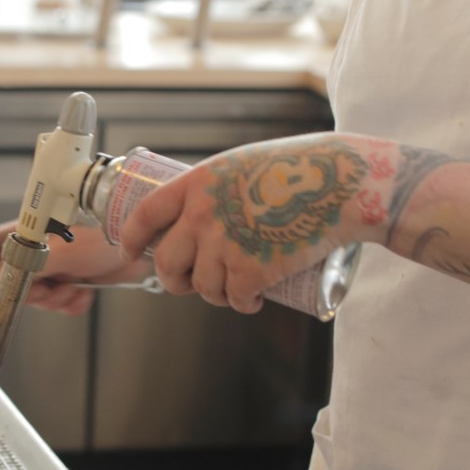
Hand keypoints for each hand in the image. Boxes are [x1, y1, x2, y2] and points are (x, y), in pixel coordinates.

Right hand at [0, 221, 148, 315]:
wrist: (139, 244)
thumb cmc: (103, 234)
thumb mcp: (60, 251)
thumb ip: (28, 265)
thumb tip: (5, 278)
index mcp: (28, 235)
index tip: (16, 284)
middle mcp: (38, 250)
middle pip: (16, 282)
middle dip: (36, 294)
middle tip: (53, 290)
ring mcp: (56, 265)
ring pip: (40, 296)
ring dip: (57, 301)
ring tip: (74, 290)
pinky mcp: (74, 278)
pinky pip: (62, 302)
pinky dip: (71, 304)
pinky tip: (84, 295)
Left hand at [118, 135, 372, 311]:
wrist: (338, 183)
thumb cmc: (300, 168)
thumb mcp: (243, 165)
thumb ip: (220, 189)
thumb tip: (204, 215)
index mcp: (197, 183)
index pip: (145, 214)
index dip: (132, 237)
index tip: (130, 250)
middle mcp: (202, 215)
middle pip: (167, 261)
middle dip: (174, 280)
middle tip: (189, 283)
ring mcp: (225, 245)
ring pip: (203, 287)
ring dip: (215, 295)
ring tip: (233, 290)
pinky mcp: (251, 270)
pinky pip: (235, 299)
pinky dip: (243, 305)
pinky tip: (252, 301)